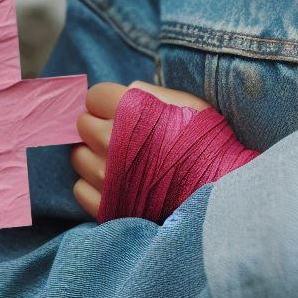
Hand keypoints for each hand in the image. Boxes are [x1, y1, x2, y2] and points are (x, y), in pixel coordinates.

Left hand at [71, 80, 258, 223]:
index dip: (107, 100)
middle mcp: (110, 142)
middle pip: (82, 125)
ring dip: (94, 154)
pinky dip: (94, 184)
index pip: (94, 96)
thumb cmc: (204, 140)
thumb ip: (148, 92)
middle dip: (98, 124)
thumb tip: (123, 91)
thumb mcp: (183, 101)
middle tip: (123, 133)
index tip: (120, 107)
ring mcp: (106, 177)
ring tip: (121, 158)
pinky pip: (81, 189)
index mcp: (128, 110)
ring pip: (78, 156)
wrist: (219, 188)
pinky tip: (117, 180)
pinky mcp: (106, 206)